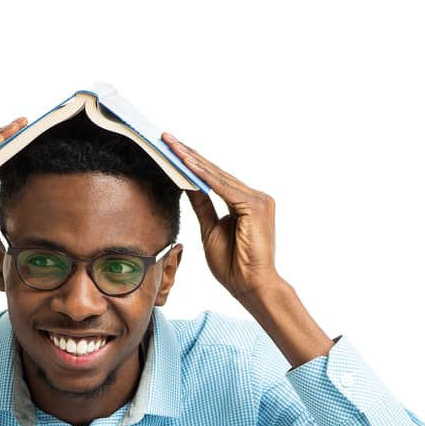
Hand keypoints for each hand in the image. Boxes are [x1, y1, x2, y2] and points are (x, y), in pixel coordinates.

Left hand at [162, 132, 283, 304]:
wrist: (251, 286)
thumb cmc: (234, 266)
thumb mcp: (211, 230)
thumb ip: (203, 207)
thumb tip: (189, 187)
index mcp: (246, 203)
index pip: (214, 179)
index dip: (192, 164)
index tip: (172, 150)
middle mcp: (255, 197)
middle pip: (215, 172)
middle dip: (188, 155)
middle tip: (166, 138)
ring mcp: (258, 199)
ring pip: (217, 176)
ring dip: (192, 160)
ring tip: (171, 146)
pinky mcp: (255, 206)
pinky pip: (222, 187)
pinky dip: (203, 176)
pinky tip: (186, 164)